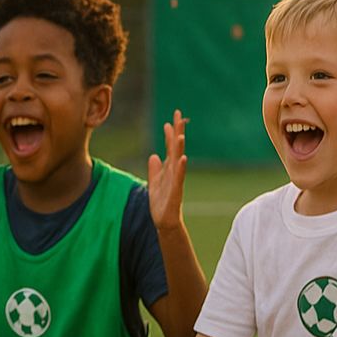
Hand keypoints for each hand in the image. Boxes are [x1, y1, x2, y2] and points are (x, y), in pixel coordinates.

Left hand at [147, 109, 188, 232]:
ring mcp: (176, 180)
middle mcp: (174, 171)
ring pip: (178, 160)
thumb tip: (153, 156)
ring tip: (180, 134)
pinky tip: (182, 158)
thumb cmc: (161, 203)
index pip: (170, 147)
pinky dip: (180, 168)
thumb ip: (154, 169)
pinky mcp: (175, 191)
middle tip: (179, 115)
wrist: (164, 221)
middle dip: (177, 132)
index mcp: (169, 168)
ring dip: (179, 147)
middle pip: (176, 148)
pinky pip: (178, 178)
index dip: (171, 133)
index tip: (172, 118)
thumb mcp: (154, 182)